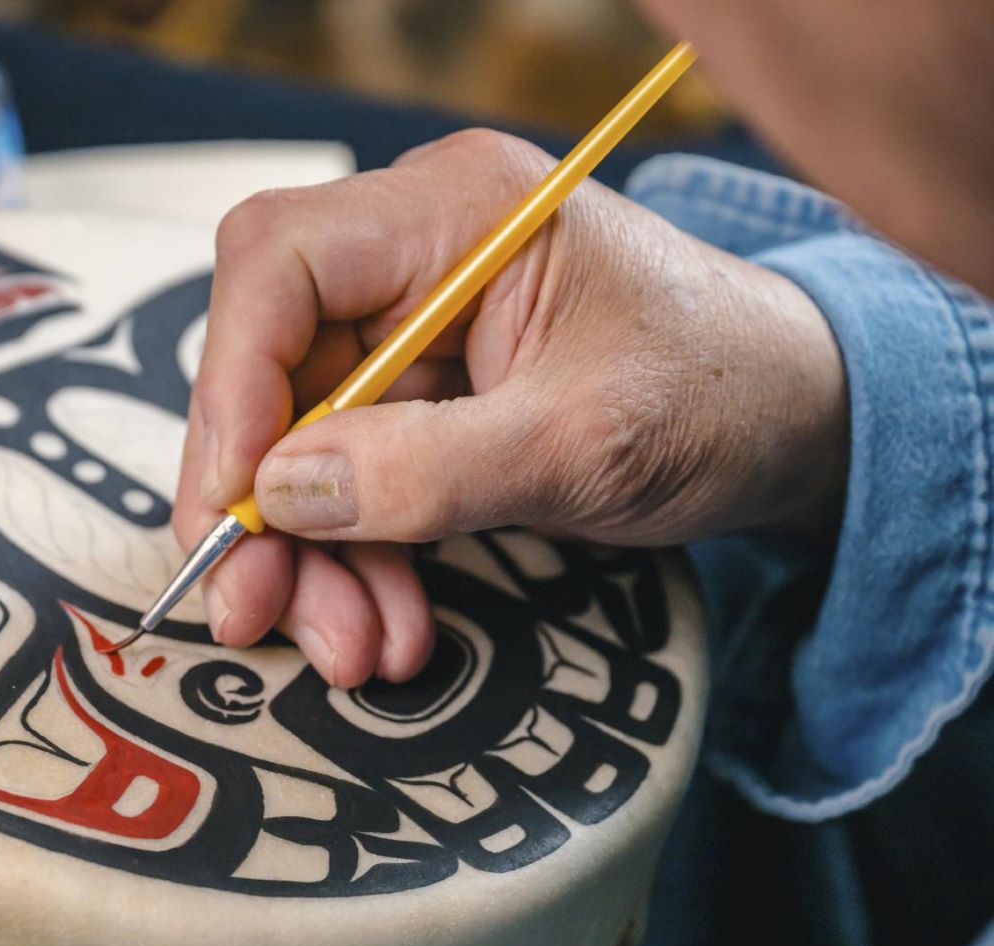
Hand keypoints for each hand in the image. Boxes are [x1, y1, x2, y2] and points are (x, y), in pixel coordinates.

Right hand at [175, 129, 846, 687]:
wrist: (798, 421)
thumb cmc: (720, 394)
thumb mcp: (580, 444)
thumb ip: (428, 472)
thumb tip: (279, 497)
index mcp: (456, 212)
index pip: (280, 263)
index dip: (232, 383)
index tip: (235, 501)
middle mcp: (413, 255)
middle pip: (270, 365)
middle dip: (262, 503)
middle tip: (250, 608)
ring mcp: (411, 328)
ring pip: (299, 439)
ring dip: (309, 555)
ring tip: (345, 648)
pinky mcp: (421, 396)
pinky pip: (350, 477)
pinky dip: (356, 559)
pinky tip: (383, 623)